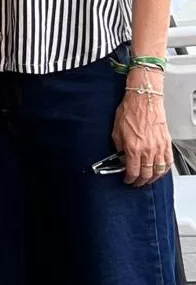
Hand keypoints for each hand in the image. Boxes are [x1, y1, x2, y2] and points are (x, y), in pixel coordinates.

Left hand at [115, 73, 173, 187]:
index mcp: (133, 148)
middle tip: (136, 183)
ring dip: (153, 178)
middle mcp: (147, 150)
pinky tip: (160, 171)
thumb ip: (119, 148)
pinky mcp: (166, 143)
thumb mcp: (116, 131)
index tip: (126, 180)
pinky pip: (168, 162)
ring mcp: (159, 147)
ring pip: (158, 171)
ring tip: (147, 180)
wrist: (144, 101)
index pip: (132, 171)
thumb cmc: (130, 112)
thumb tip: (121, 158)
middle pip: (146, 174)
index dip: (129, 179)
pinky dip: (164, 170)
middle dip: (140, 182)